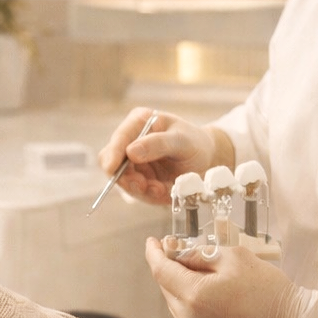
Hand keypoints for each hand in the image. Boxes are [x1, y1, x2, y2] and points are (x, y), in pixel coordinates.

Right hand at [97, 107, 220, 204]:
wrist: (205, 159)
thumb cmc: (194, 143)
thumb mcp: (182, 140)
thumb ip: (158, 144)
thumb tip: (130, 152)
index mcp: (138, 122)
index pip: (119, 138)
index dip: (113, 154)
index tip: (112, 169)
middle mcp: (130, 141)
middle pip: (112, 162)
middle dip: (127, 177)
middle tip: (145, 186)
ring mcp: (132, 161)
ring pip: (122, 180)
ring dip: (140, 189)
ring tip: (161, 190)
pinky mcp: (138, 178)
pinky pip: (135, 190)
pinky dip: (148, 195)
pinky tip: (164, 191)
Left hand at [145, 239, 317, 317]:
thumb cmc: (267, 289)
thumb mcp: (233, 258)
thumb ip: (200, 254)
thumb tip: (178, 253)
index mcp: (194, 295)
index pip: (161, 270)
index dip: (154, 253)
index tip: (153, 241)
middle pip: (166, 286)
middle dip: (171, 268)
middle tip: (181, 251)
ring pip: (175, 302)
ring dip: (181, 286)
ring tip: (202, 274)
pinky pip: (186, 317)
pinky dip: (190, 303)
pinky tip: (209, 294)